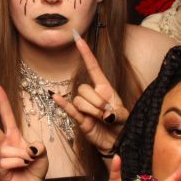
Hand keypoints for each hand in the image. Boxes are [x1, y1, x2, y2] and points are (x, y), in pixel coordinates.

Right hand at [0, 84, 48, 180]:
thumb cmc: (35, 168)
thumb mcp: (43, 153)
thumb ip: (39, 147)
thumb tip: (28, 149)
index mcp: (14, 136)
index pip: (8, 116)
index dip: (3, 102)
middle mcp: (4, 145)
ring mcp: (0, 157)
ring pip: (8, 151)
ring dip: (22, 157)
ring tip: (26, 164)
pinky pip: (7, 162)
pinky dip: (18, 164)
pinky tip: (19, 170)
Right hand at [51, 31, 127, 155]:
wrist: (118, 142)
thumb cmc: (122, 125)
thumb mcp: (125, 116)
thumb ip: (117, 113)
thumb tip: (105, 114)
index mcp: (105, 88)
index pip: (93, 67)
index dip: (86, 54)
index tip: (79, 39)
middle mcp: (93, 94)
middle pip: (84, 88)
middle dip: (97, 101)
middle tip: (107, 113)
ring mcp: (84, 106)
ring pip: (79, 100)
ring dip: (91, 110)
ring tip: (101, 120)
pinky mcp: (80, 119)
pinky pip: (70, 109)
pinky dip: (62, 103)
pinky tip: (55, 97)